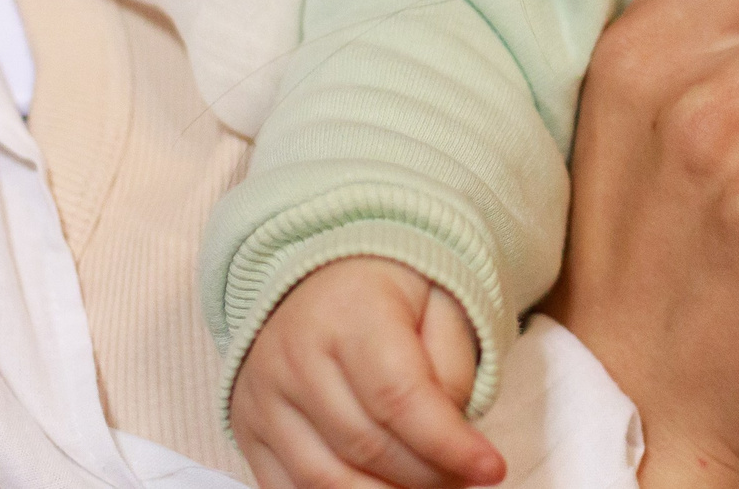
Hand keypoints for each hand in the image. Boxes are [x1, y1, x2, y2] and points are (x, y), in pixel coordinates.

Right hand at [230, 256, 507, 488]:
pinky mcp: (247, 429)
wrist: (320, 272)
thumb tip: (453, 442)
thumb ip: (453, 368)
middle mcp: (293, 357)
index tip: (492, 468)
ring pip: (326, 480)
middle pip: (367, 446)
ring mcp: (261, 397)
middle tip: (466, 480)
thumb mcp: (442, 302)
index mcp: (348, 313)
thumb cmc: (392, 290)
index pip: (398, 397)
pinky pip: (289, 488)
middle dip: (427, 476)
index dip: (447, 443)